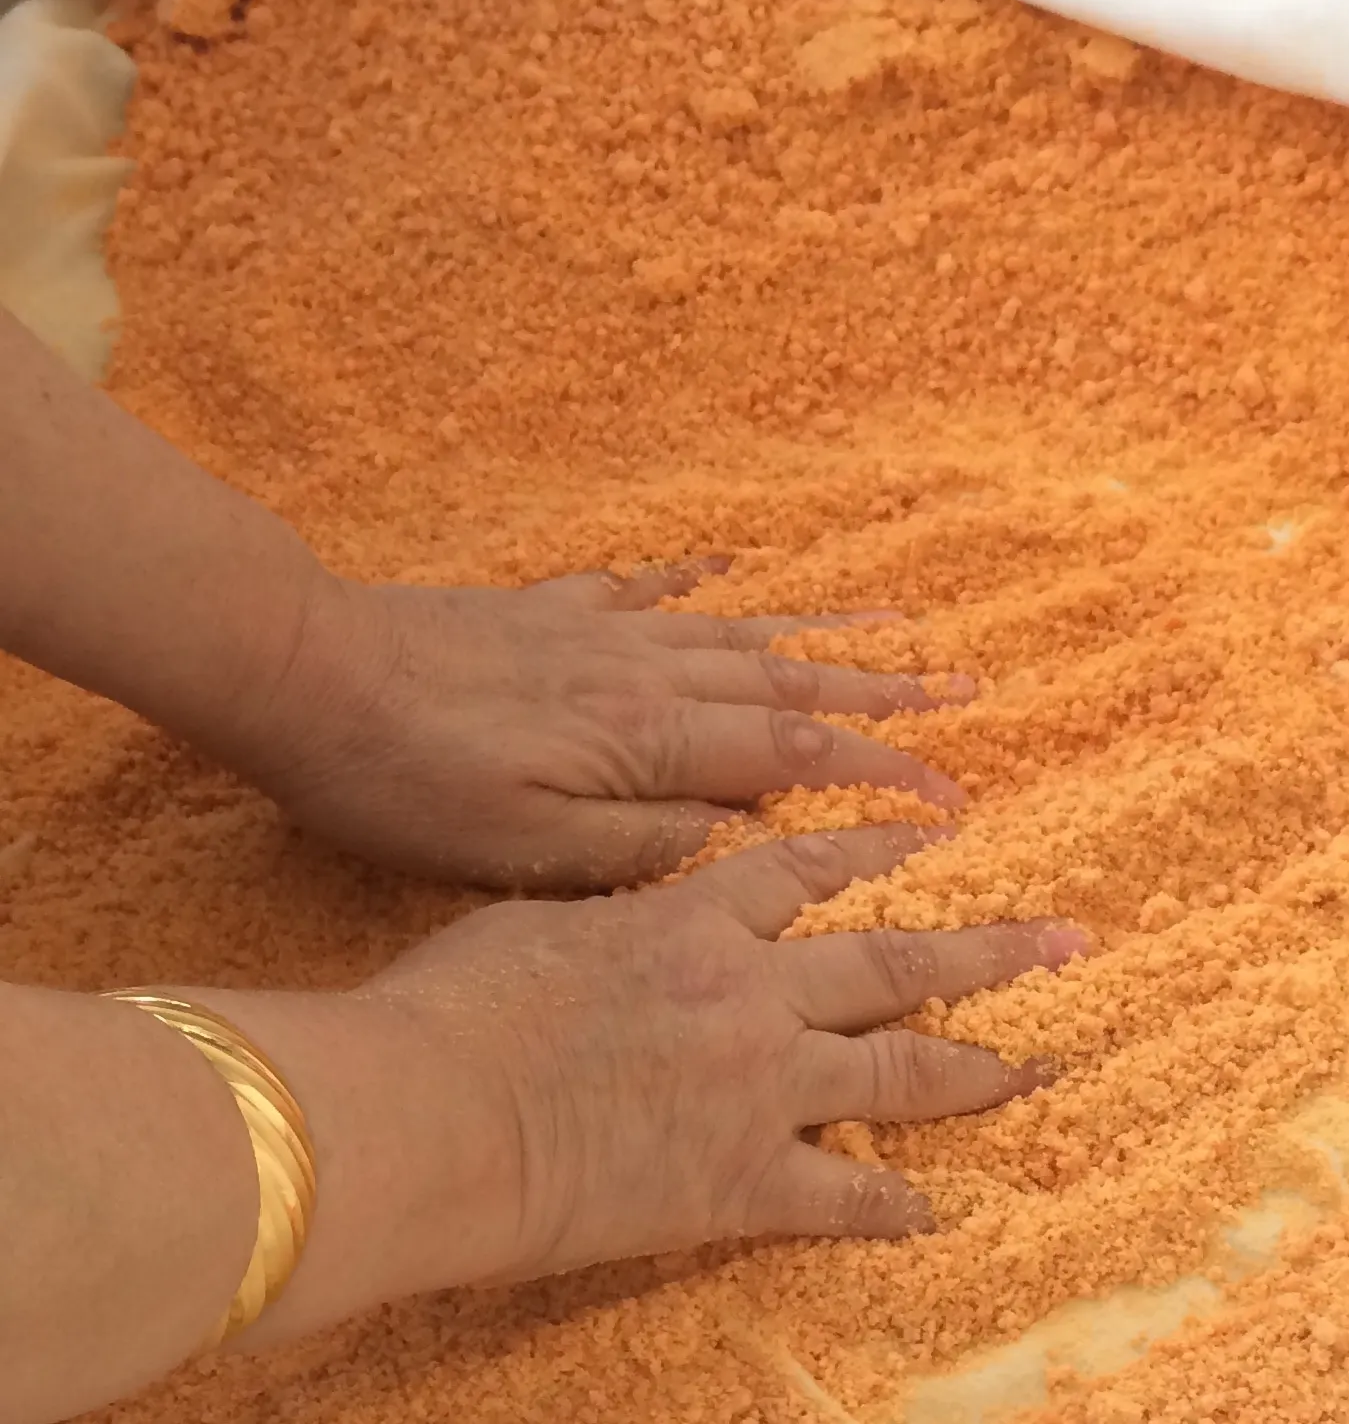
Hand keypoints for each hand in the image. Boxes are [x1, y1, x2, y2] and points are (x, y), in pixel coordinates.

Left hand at [227, 559, 970, 889]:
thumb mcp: (531, 852)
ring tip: (897, 630)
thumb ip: (649, 846)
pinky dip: (706, 586)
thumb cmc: (409, 785)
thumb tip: (749, 832)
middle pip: (794, 681)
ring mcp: (601, 634)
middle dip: (888, 692)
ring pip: (742, 632)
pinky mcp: (549, 613)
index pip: (800, 757)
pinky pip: (653, 592)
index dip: (884, 776)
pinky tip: (736, 572)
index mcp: (655, 739)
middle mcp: (649, 673)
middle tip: (967, 691)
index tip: (954, 800)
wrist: (305, 675)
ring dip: (826, 636)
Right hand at [344, 821, 1081, 1287]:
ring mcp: (758, 1088)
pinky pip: (845, 1195)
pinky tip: (935, 1211)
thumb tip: (608, 918)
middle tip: (1070, 942)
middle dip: (990, 948)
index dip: (877, 849)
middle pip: (896, 959)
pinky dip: (893, 1205)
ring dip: (982, 1067)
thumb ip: (595, 913)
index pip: (808, 869)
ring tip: (1044, 1065)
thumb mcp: (526, 921)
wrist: (429, 1110)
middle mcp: (749, 991)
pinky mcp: (743, 1182)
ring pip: (902, 1067)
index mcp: (691, 919)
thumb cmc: (444, 1011)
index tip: (936, 831)